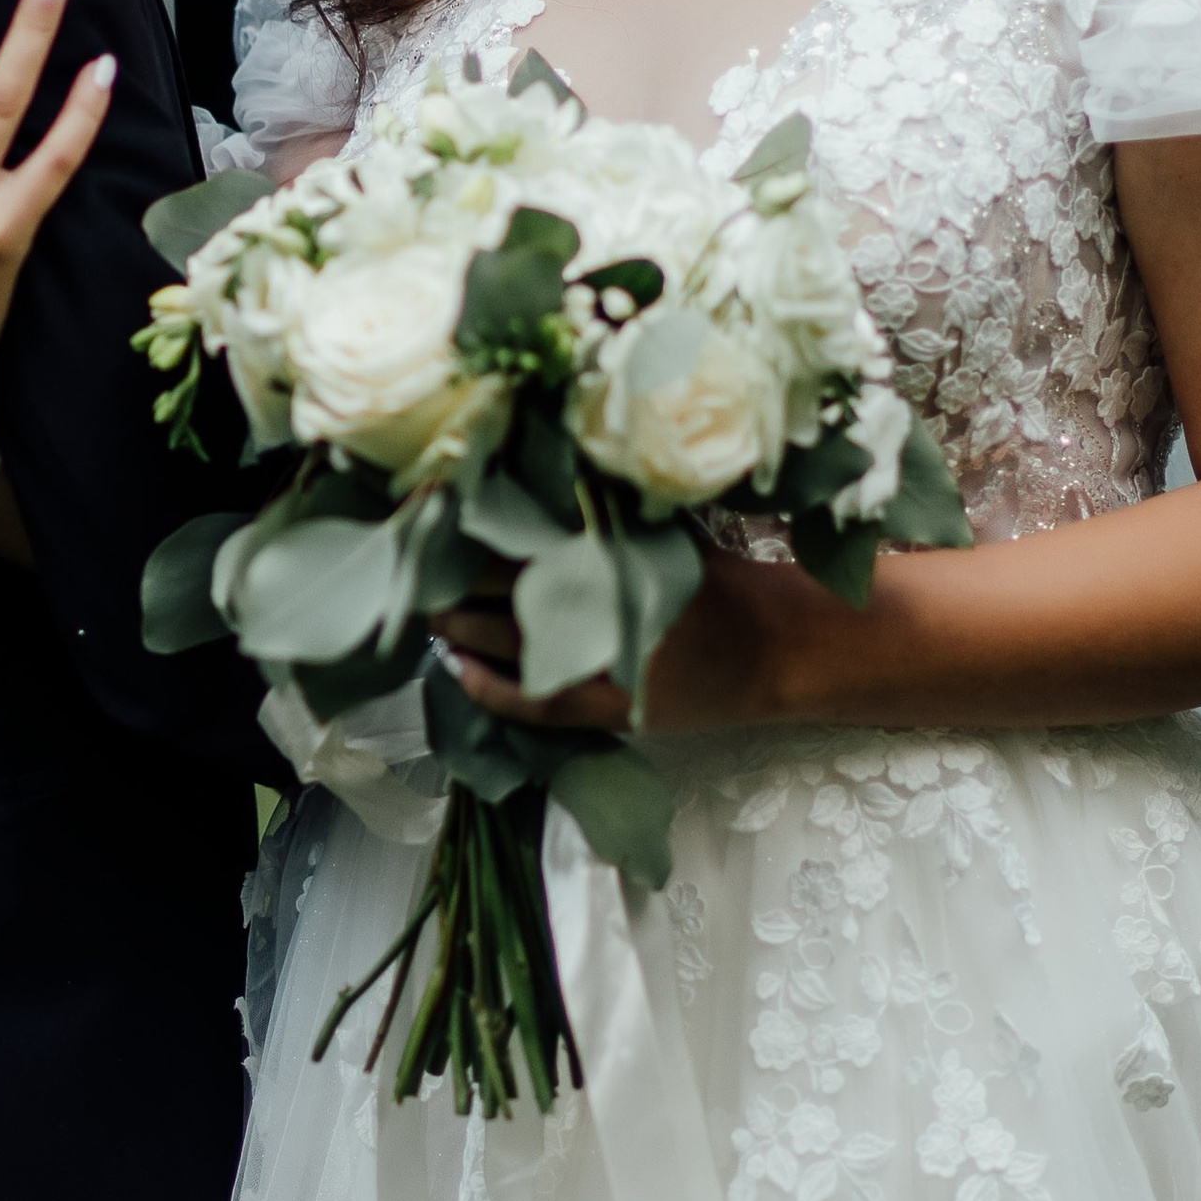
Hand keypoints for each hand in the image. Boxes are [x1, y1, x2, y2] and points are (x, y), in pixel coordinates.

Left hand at [435, 553, 857, 735]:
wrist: (782, 649)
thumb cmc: (724, 582)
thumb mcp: (664, 536)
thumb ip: (604, 521)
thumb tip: (538, 491)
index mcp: (614, 555)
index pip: (520, 537)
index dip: (473, 529)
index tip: (436, 514)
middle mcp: (602, 606)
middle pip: (502, 589)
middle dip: (453, 579)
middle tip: (418, 567)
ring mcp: (603, 661)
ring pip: (508, 645)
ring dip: (461, 629)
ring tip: (431, 615)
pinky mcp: (610, 708)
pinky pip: (535, 703)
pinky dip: (490, 688)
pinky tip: (459, 671)